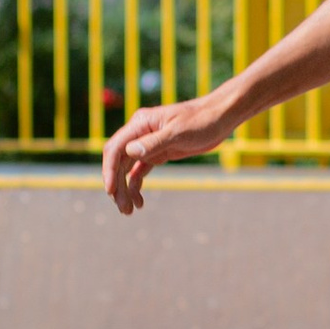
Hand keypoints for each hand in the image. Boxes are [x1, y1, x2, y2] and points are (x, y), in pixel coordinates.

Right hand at [103, 94, 227, 213]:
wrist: (220, 117)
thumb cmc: (201, 121)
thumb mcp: (178, 133)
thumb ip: (154, 142)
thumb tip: (130, 152)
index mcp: (140, 124)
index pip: (116, 148)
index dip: (110, 170)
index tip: (110, 191)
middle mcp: (139, 133)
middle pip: (119, 162)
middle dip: (118, 186)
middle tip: (124, 208)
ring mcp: (147, 143)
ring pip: (127, 169)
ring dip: (125, 189)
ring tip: (129, 210)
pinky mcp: (158, 152)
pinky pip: (140, 171)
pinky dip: (136, 185)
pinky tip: (139, 202)